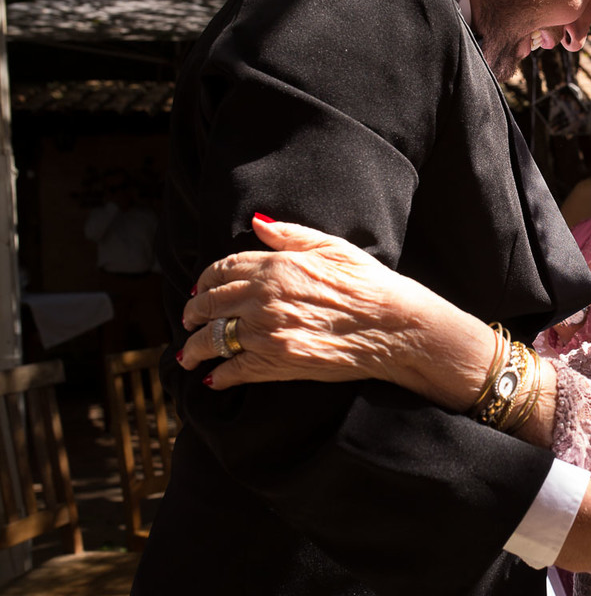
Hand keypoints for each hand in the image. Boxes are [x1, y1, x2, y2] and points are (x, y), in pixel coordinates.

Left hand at [178, 217, 429, 388]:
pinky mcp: (275, 363)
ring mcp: (266, 332)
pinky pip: (232, 371)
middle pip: (207, 305)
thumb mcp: (332, 247)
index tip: (198, 289)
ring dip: (193, 348)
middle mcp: (262, 298)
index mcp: (275, 266)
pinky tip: (213, 377)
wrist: (393, 326)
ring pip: (211, 340)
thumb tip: (258, 223)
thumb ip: (290, 235)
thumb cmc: (369, 284)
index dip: (204, 280)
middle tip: (187, 320)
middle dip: (191, 313)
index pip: (220, 270)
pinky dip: (218, 376)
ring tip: (188, 354)